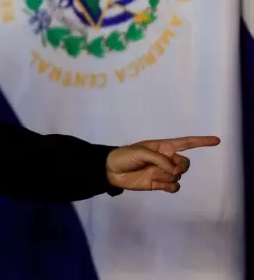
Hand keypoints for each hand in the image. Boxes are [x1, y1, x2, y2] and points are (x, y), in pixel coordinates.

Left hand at [105, 136, 219, 192]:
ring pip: (179, 176)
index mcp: (163, 147)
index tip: (217, 141)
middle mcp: (167, 159)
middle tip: (164, 168)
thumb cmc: (125, 156)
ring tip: (151, 174)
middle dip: (178, 167)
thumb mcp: (140, 152)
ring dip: (167, 176)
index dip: (201, 141)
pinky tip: (156, 183)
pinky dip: (168, 186)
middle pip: (185, 164)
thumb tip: (173, 170)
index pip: (186, 143)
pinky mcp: (160, 184)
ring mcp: (164, 172)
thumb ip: (159, 159)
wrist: (112, 171)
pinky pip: (174, 187)